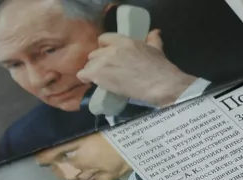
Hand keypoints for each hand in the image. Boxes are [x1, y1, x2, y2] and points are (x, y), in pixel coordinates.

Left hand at [76, 30, 196, 107]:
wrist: (158, 84)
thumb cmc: (159, 67)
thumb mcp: (157, 49)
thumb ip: (152, 39)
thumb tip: (155, 32)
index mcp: (123, 40)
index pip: (103, 39)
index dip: (104, 48)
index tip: (107, 56)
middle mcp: (110, 49)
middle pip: (94, 53)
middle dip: (98, 62)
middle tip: (106, 71)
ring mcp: (103, 62)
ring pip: (88, 64)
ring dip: (93, 72)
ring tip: (102, 80)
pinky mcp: (98, 75)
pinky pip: (83, 74)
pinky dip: (86, 78)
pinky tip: (93, 83)